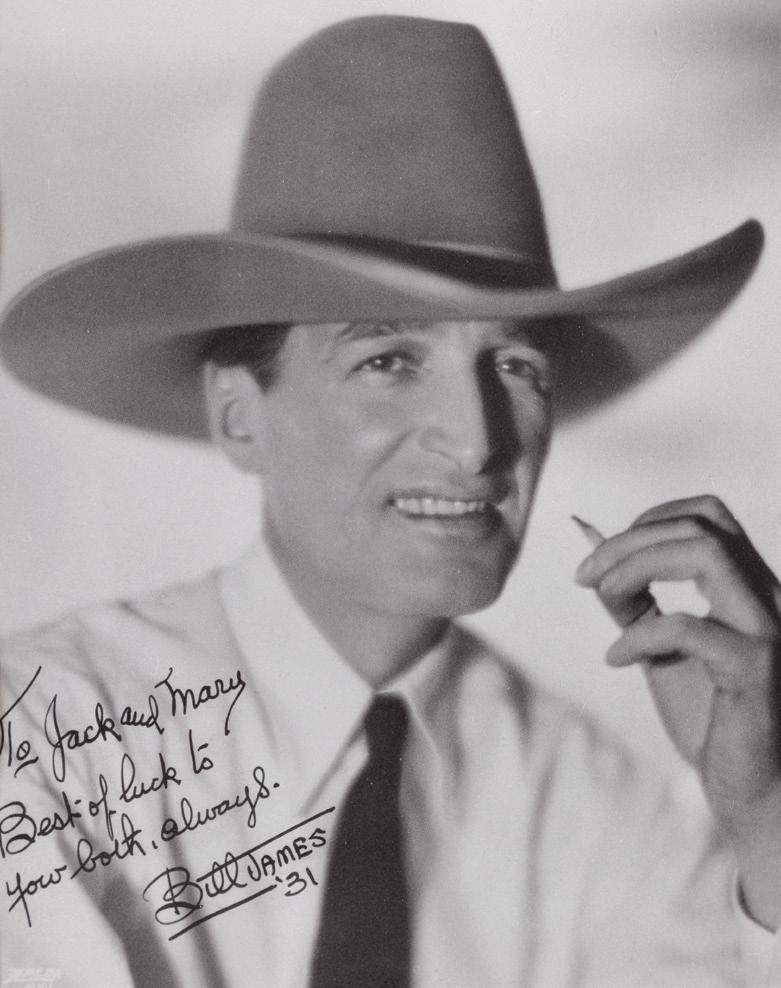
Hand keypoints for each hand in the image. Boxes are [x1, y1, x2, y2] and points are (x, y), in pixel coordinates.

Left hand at [575, 495, 780, 926]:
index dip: (651, 520)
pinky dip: (639, 633)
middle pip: (700, 527)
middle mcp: (768, 598)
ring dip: (635, 566)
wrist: (754, 792)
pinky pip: (690, 626)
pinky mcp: (757, 669)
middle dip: (627, 542)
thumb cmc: (710, 716)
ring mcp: (768, 630)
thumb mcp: (658, 645)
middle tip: (583, 576)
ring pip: (707, 554)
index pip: (709, 515)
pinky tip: (615, 658)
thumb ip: (631, 595)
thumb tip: (589, 539)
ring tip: (599, 597)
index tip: (605, 556)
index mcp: (750, 587)